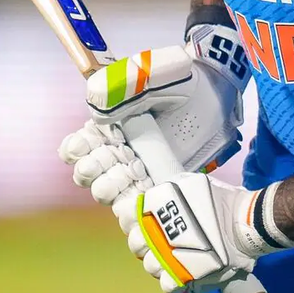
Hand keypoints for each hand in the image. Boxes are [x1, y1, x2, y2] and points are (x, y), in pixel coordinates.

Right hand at [58, 25, 249, 220]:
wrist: (218, 94)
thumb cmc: (179, 79)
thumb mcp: (147, 72)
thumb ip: (118, 84)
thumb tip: (93, 102)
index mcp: (105, 125)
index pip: (75, 149)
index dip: (79, 152)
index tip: (100, 146)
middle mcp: (116, 150)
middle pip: (89, 177)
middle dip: (101, 176)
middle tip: (126, 166)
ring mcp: (137, 171)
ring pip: (111, 198)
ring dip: (119, 198)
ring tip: (139, 188)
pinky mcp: (159, 188)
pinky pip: (138, 213)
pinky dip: (137, 220)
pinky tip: (147, 216)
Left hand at [128, 174, 293, 292]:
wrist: (245, 224)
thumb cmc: (221, 201)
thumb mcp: (190, 184)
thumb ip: (168, 193)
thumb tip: (148, 200)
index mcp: (157, 207)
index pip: (127, 216)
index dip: (134, 220)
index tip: (147, 222)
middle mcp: (157, 233)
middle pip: (136, 244)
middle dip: (146, 242)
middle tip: (165, 240)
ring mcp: (168, 258)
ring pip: (150, 266)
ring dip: (161, 262)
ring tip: (178, 256)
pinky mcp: (183, 278)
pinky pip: (167, 285)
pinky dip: (173, 281)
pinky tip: (182, 272)